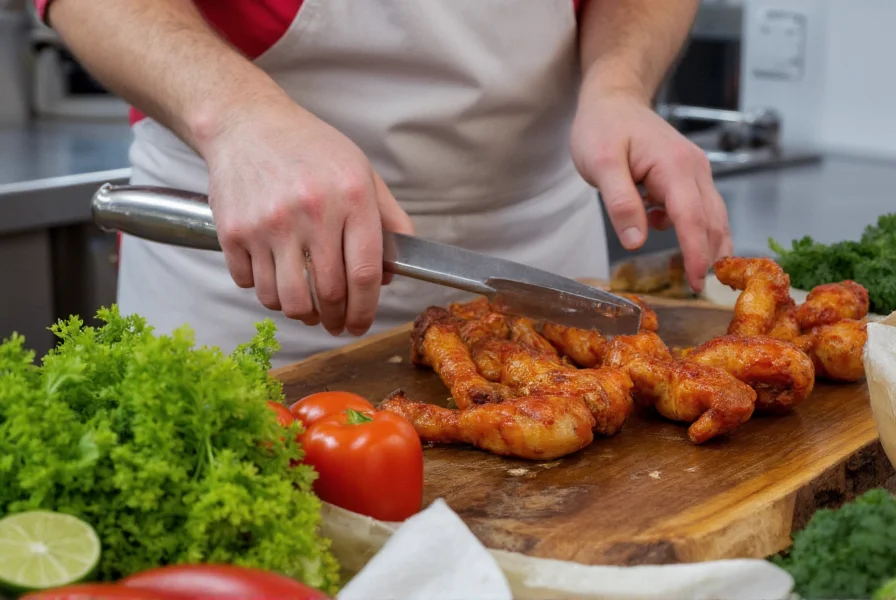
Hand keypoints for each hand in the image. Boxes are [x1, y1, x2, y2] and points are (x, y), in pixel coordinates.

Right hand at [200, 94, 414, 335]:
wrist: (246, 123)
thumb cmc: (310, 148)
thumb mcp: (362, 171)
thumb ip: (388, 219)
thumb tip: (393, 270)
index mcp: (350, 197)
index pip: (364, 274)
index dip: (365, 310)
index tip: (361, 324)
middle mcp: (310, 212)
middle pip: (328, 295)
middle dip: (335, 320)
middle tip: (336, 324)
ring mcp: (267, 224)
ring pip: (287, 300)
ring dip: (300, 313)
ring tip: (307, 306)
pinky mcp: (233, 232)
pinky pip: (251, 286)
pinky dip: (265, 291)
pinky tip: (275, 275)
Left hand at [570, 85, 732, 291]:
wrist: (613, 99)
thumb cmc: (603, 127)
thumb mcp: (601, 164)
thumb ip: (620, 202)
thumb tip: (636, 241)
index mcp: (675, 166)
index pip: (692, 219)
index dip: (695, 253)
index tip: (696, 282)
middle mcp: (694, 168)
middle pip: (711, 220)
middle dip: (709, 255)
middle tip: (700, 289)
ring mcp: (694, 171)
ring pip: (710, 215)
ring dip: (707, 244)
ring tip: (696, 273)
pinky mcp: (687, 175)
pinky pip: (697, 207)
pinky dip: (690, 227)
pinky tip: (662, 230)